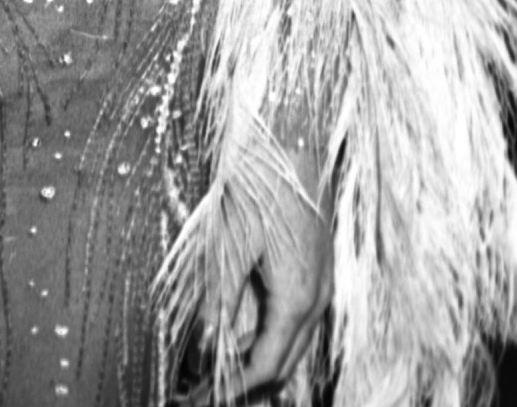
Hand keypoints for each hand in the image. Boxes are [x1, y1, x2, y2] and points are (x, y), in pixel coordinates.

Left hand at [190, 141, 332, 402]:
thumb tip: (207, 346)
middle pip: (283, 363)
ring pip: (291, 343)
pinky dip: (268, 336)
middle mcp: (315, 299)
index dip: (232, 388)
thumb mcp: (231, 241)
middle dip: (245, 383)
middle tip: (202, 391)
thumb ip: (220, 298)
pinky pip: (293, 320)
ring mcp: (319, 283)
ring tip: (216, 368)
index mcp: (296, 299)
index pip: (266, 366)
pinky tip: (242, 330)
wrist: (295, 136)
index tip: (198, 398)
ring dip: (256, 360)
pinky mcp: (314, 266)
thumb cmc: (262, 182)